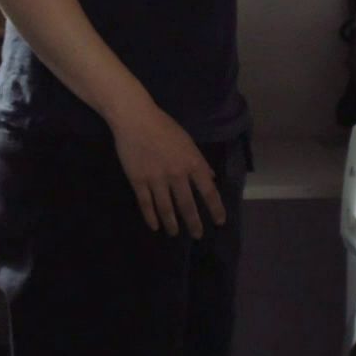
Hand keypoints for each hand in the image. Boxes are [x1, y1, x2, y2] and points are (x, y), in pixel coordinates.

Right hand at [109, 102, 225, 239]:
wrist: (135, 119)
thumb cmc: (164, 127)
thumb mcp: (188, 142)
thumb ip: (199, 162)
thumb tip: (211, 178)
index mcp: (192, 163)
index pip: (208, 191)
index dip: (215, 208)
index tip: (219, 222)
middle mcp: (177, 174)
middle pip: (187, 205)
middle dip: (193, 223)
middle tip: (197, 235)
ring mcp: (157, 179)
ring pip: (166, 208)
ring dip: (172, 224)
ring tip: (174, 233)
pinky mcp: (138, 181)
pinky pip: (146, 204)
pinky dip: (151, 217)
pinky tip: (155, 226)